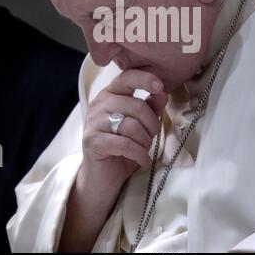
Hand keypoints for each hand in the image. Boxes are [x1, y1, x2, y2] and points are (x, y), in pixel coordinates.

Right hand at [81, 69, 167, 188]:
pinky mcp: (92, 141)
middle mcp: (99, 103)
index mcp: (110, 94)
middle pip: (136, 106)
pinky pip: (125, 144)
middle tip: (152, 138)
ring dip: (145, 141)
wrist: (102, 177)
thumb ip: (150, 107)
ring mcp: (93, 122)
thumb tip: (162, 93)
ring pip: (132, 125)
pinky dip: (139, 153)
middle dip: (152, 125)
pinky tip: (142, 160)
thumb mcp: (141, 125)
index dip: (145, 79)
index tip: (160, 87)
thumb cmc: (123, 147)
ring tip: (144, 149)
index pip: (127, 77)